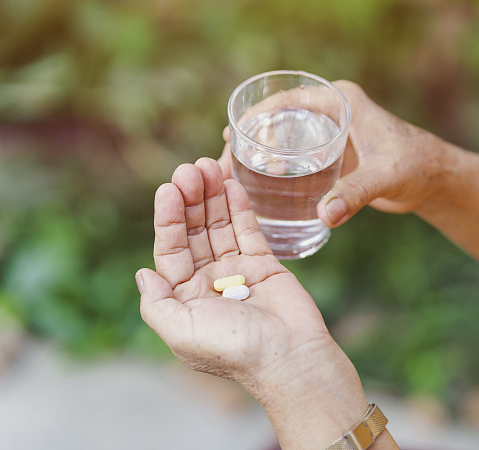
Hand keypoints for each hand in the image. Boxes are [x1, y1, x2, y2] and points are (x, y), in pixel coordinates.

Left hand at [137, 158, 368, 447]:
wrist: (291, 358)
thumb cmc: (235, 350)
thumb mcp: (182, 331)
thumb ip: (157, 303)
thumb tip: (142, 273)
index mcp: (185, 298)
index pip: (171, 249)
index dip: (168, 218)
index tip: (169, 188)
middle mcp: (208, 282)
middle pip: (194, 232)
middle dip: (191, 199)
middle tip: (191, 168)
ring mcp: (238, 272)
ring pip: (220, 226)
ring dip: (213, 197)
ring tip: (209, 166)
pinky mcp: (266, 265)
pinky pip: (249, 231)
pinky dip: (240, 208)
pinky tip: (232, 184)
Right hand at [219, 80, 456, 226]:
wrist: (434, 178)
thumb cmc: (416, 166)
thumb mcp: (384, 177)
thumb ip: (356, 194)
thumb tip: (325, 216)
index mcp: (340, 101)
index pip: (286, 101)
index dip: (254, 116)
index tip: (228, 135)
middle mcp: (331, 111)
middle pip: (277, 119)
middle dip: (248, 139)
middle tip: (220, 164)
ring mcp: (330, 131)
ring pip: (283, 138)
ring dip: (258, 154)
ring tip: (229, 177)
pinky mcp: (332, 152)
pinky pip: (294, 155)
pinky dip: (275, 167)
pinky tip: (256, 187)